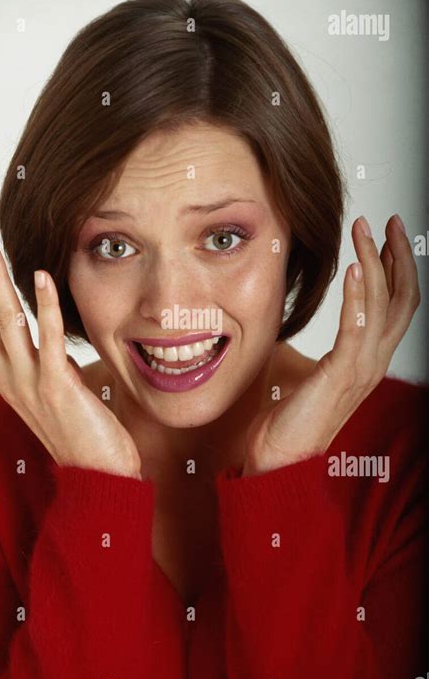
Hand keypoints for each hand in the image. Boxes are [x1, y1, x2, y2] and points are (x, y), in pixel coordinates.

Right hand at [0, 237, 141, 478]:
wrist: (101, 478)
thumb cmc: (86, 435)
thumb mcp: (61, 396)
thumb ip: (54, 370)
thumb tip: (59, 348)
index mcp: (11, 381)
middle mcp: (13, 381)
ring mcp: (32, 385)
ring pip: (6, 323)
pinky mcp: (58, 388)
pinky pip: (47, 339)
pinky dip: (43, 305)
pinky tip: (42, 276)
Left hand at [243, 214, 420, 474]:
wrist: (276, 457)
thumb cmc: (285, 416)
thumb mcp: (302, 368)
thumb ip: (308, 343)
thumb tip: (288, 316)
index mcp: (367, 359)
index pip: (396, 305)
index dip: (397, 268)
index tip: (387, 235)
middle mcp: (373, 362)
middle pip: (402, 299)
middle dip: (398, 256)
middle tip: (391, 222)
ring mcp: (362, 370)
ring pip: (382, 306)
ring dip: (376, 263)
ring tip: (365, 232)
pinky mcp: (341, 376)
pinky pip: (357, 329)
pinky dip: (358, 297)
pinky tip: (354, 270)